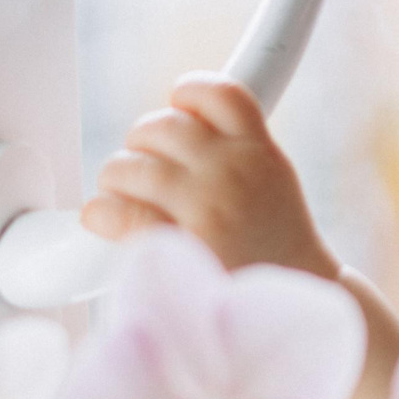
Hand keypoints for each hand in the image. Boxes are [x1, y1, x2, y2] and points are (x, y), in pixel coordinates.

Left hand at [81, 76, 338, 278]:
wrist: (297, 303)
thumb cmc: (276, 249)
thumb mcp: (274, 183)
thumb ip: (237, 151)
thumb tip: (178, 127)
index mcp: (260, 152)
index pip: (218, 94)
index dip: (189, 95)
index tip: (178, 110)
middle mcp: (232, 170)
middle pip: (163, 126)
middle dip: (143, 144)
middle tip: (143, 170)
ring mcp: (204, 206)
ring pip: (132, 164)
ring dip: (117, 177)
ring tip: (122, 196)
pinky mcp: (176, 244)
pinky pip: (119, 210)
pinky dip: (101, 210)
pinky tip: (103, 219)